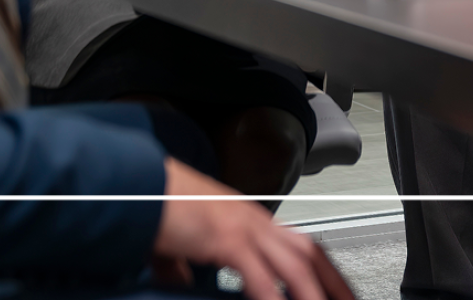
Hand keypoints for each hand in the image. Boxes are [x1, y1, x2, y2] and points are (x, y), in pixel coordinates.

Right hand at [154, 159, 354, 299]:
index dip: (324, 270)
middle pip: (309, 250)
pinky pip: (256, 272)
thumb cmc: (158, 207)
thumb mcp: (181, 244)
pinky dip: (269, 294)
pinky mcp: (222, 237)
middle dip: (332, 282)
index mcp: (249, 218)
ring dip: (311, 292)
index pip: (300, 244)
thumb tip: (185, 285)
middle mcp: (253, 219)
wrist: (136, 184)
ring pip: (293, 261)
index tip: (337, 292)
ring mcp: (241, 226)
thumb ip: (189, 267)